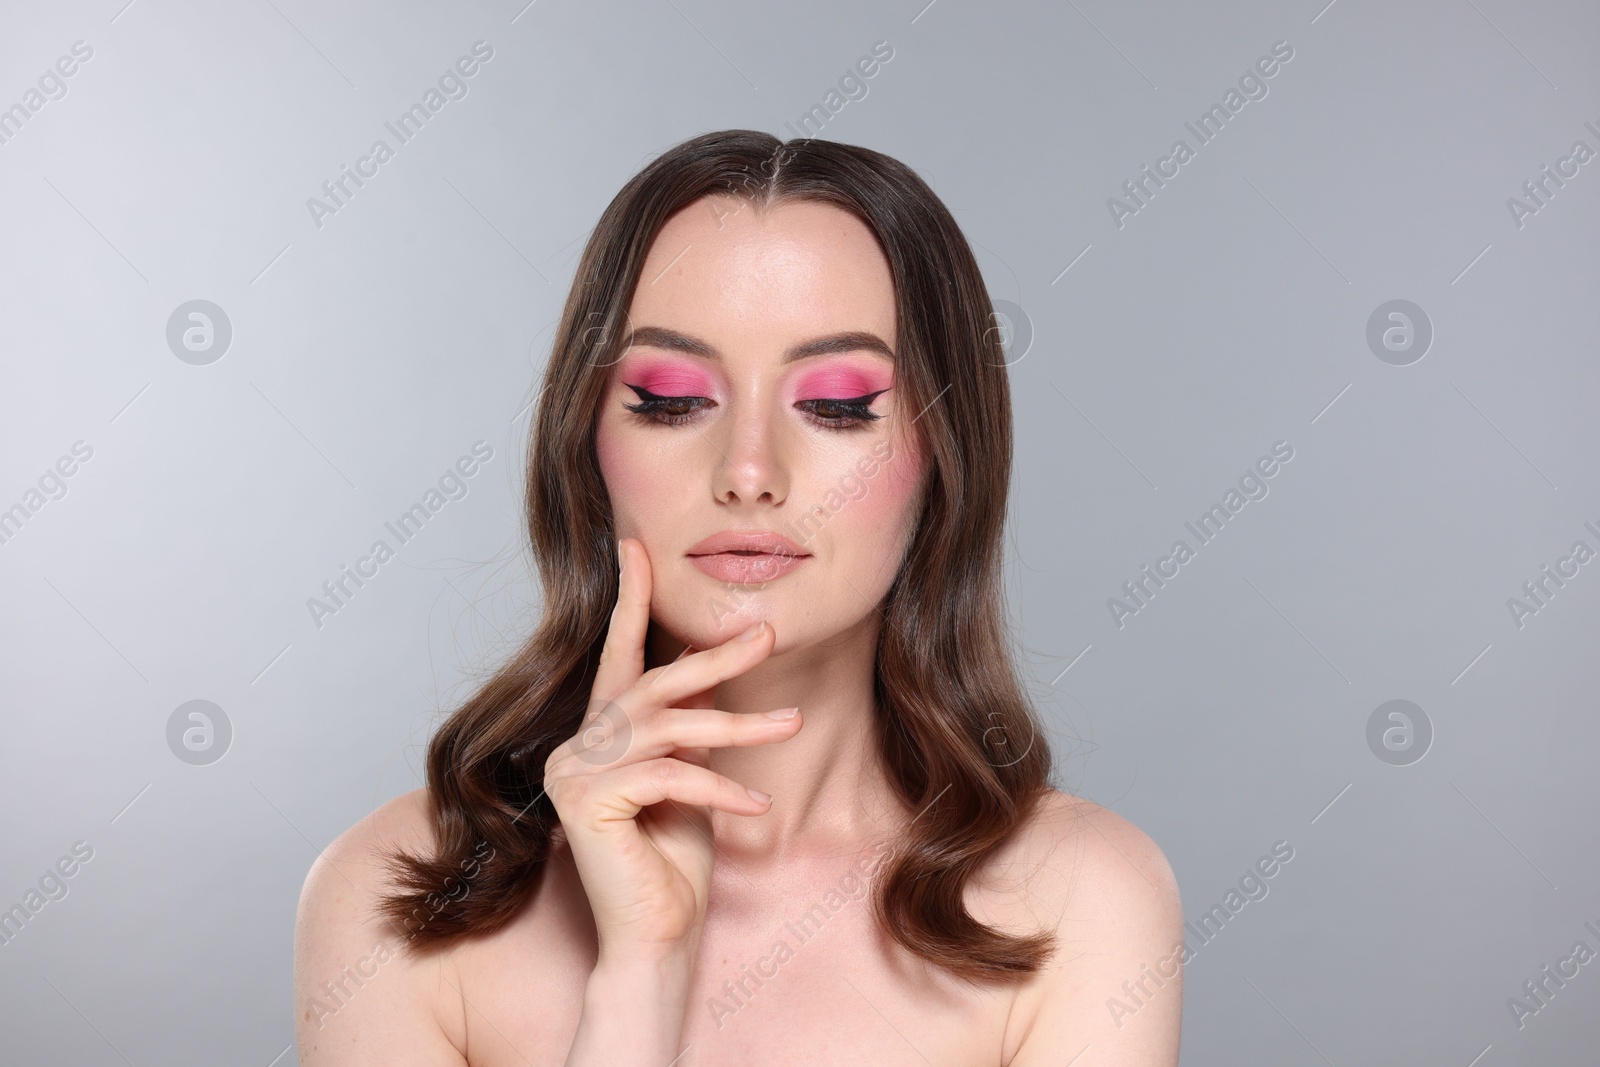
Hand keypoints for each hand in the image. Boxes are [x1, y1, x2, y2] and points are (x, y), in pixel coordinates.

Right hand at [543, 537, 801, 965]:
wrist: (657, 940)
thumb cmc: (676, 865)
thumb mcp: (689, 781)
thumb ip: (686, 732)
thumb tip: (711, 683)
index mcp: (598, 735)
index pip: (617, 657)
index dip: (630, 600)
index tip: (637, 546)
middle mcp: (575, 747)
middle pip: (652, 684)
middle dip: (714, 657)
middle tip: (766, 634)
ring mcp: (573, 773)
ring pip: (669, 728)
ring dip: (738, 725)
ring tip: (794, 724)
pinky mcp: (586, 804)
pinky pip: (671, 777)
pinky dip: (720, 787)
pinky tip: (757, 803)